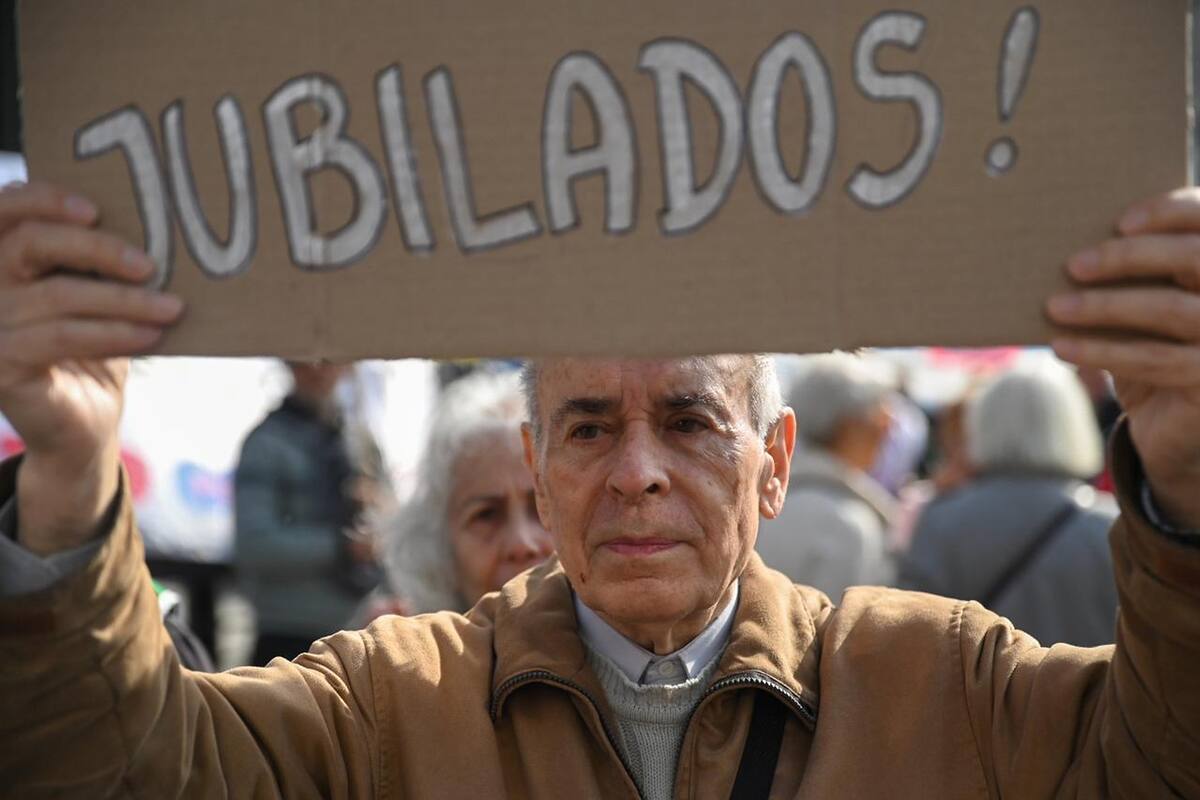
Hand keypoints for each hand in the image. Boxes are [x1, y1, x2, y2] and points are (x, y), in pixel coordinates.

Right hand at [0, 182, 183, 553]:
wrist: (84, 428)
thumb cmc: (96, 351)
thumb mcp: (96, 295)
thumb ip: (98, 261)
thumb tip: (151, 220)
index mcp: (2, 261)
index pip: (5, 209)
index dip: (44, 199)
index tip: (96, 209)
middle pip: (28, 243)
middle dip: (97, 248)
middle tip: (150, 266)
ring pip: (57, 295)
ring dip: (124, 300)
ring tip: (172, 308)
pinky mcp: (0, 364)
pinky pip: (62, 336)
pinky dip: (114, 333)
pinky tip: (151, 335)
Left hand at [1047, 188, 1199, 527]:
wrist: (1174, 427)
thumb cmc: (1155, 347)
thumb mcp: (1147, 306)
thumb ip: (1135, 275)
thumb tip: (1075, 248)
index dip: (1172, 212)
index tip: (1121, 221)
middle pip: (1195, 258)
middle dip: (1130, 257)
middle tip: (1074, 265)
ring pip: (1170, 310)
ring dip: (1105, 307)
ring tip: (1056, 307)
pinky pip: (1154, 360)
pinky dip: (1102, 351)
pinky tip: (1062, 347)